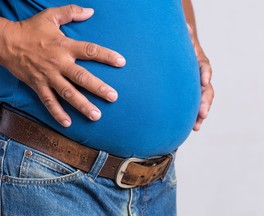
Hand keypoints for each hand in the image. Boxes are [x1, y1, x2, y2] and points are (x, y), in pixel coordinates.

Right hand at [0, 5, 125, 126]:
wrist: (5, 42)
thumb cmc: (31, 29)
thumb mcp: (51, 15)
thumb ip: (71, 12)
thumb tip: (91, 11)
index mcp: (65, 45)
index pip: (90, 51)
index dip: (107, 56)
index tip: (121, 62)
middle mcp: (59, 63)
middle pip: (82, 77)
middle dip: (98, 88)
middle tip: (113, 97)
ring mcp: (48, 76)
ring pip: (67, 93)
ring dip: (82, 105)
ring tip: (96, 116)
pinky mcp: (37, 85)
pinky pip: (48, 101)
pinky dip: (57, 113)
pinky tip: (68, 123)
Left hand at [187, 24, 213, 130]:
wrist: (180, 55)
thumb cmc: (180, 47)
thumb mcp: (183, 40)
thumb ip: (185, 36)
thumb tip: (186, 28)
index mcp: (199, 62)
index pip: (204, 67)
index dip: (205, 74)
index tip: (204, 81)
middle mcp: (201, 77)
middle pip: (207, 90)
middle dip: (205, 102)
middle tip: (203, 114)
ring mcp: (197, 88)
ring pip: (202, 102)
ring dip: (200, 114)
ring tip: (197, 126)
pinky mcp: (190, 96)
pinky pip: (194, 107)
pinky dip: (194, 117)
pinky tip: (192, 127)